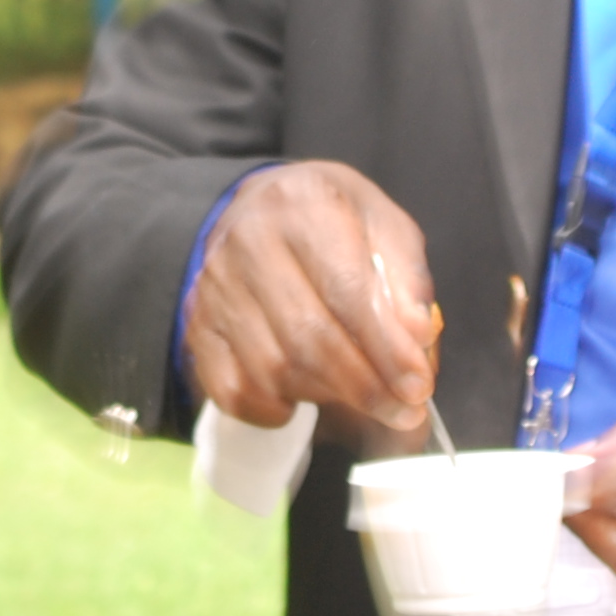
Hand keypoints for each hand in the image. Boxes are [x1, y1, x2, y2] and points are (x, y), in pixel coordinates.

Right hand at [179, 162, 440, 446]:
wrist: (259, 211)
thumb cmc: (332, 222)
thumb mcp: (384, 225)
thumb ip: (407, 279)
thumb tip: (417, 339)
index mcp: (304, 204)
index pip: (347, 290)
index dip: (387, 349)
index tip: (418, 386)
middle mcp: (248, 241)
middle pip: (309, 338)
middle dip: (365, 387)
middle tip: (404, 412)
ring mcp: (215, 287)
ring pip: (273, 370)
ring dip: (326, 397)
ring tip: (359, 394)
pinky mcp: (197, 324)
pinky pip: (233, 390)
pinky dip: (273, 409)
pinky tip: (301, 397)